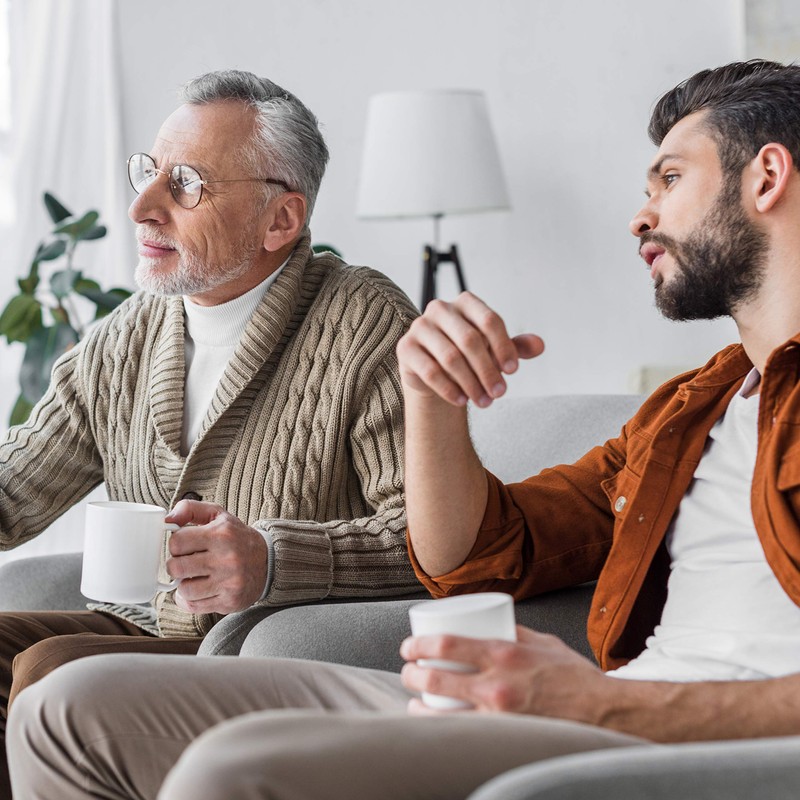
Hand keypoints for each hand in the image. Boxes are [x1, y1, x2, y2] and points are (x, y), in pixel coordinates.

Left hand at [164, 500, 267, 614]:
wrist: (268, 561)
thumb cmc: (237, 537)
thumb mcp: (218, 515)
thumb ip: (190, 510)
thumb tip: (167, 519)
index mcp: (222, 534)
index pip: (177, 542)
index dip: (176, 545)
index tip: (184, 546)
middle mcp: (226, 559)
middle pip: (176, 568)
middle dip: (176, 565)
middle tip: (187, 563)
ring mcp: (228, 582)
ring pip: (184, 589)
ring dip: (184, 584)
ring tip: (195, 576)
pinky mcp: (229, 601)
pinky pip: (194, 605)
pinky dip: (191, 599)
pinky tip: (200, 589)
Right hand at [396, 292, 543, 407]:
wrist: (434, 372)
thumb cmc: (470, 356)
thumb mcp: (496, 351)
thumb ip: (516, 347)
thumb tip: (540, 345)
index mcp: (465, 302)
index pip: (490, 320)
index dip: (504, 347)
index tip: (513, 371)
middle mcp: (440, 309)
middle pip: (470, 340)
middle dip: (488, 370)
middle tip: (500, 393)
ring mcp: (420, 326)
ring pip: (450, 357)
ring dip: (471, 383)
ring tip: (484, 402)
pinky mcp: (406, 347)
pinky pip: (430, 370)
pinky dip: (449, 388)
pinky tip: (462, 401)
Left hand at [400, 625, 607, 721]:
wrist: (604, 714)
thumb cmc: (574, 677)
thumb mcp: (542, 642)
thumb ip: (513, 632)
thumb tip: (486, 623)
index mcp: (505, 654)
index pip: (447, 644)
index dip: (419, 644)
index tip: (410, 645)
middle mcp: (497, 685)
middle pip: (436, 677)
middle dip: (412, 673)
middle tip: (408, 669)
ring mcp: (499, 717)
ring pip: (442, 712)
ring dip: (419, 704)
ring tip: (414, 697)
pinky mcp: (505, 739)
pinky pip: (462, 734)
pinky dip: (441, 728)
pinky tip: (433, 723)